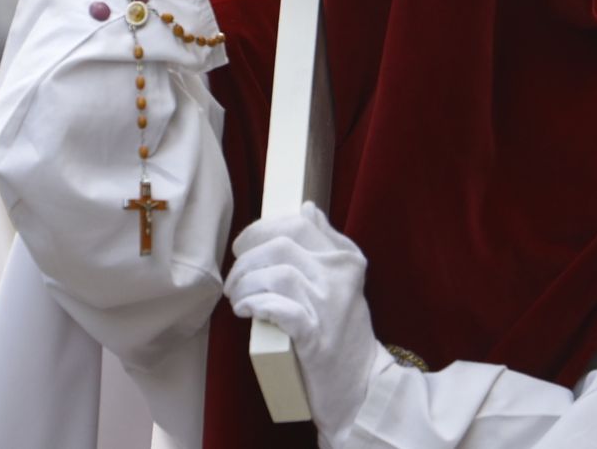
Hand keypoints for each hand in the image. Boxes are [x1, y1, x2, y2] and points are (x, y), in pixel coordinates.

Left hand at [224, 203, 383, 446]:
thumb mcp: (346, 281)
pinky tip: (247, 311)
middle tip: (234, 282)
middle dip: (247, 261)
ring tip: (238, 299)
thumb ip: (329, 244)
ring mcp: (328, 307)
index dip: (261, 230)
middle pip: (281, 247)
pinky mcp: (315, 338)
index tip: (243, 246)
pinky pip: (279, 309)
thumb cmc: (345, 334)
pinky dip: (257, 305)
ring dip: (246, 286)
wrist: (362, 386)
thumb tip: (308, 209)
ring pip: (277, 275)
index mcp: (346, 260)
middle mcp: (339, 278)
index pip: (298, 224)